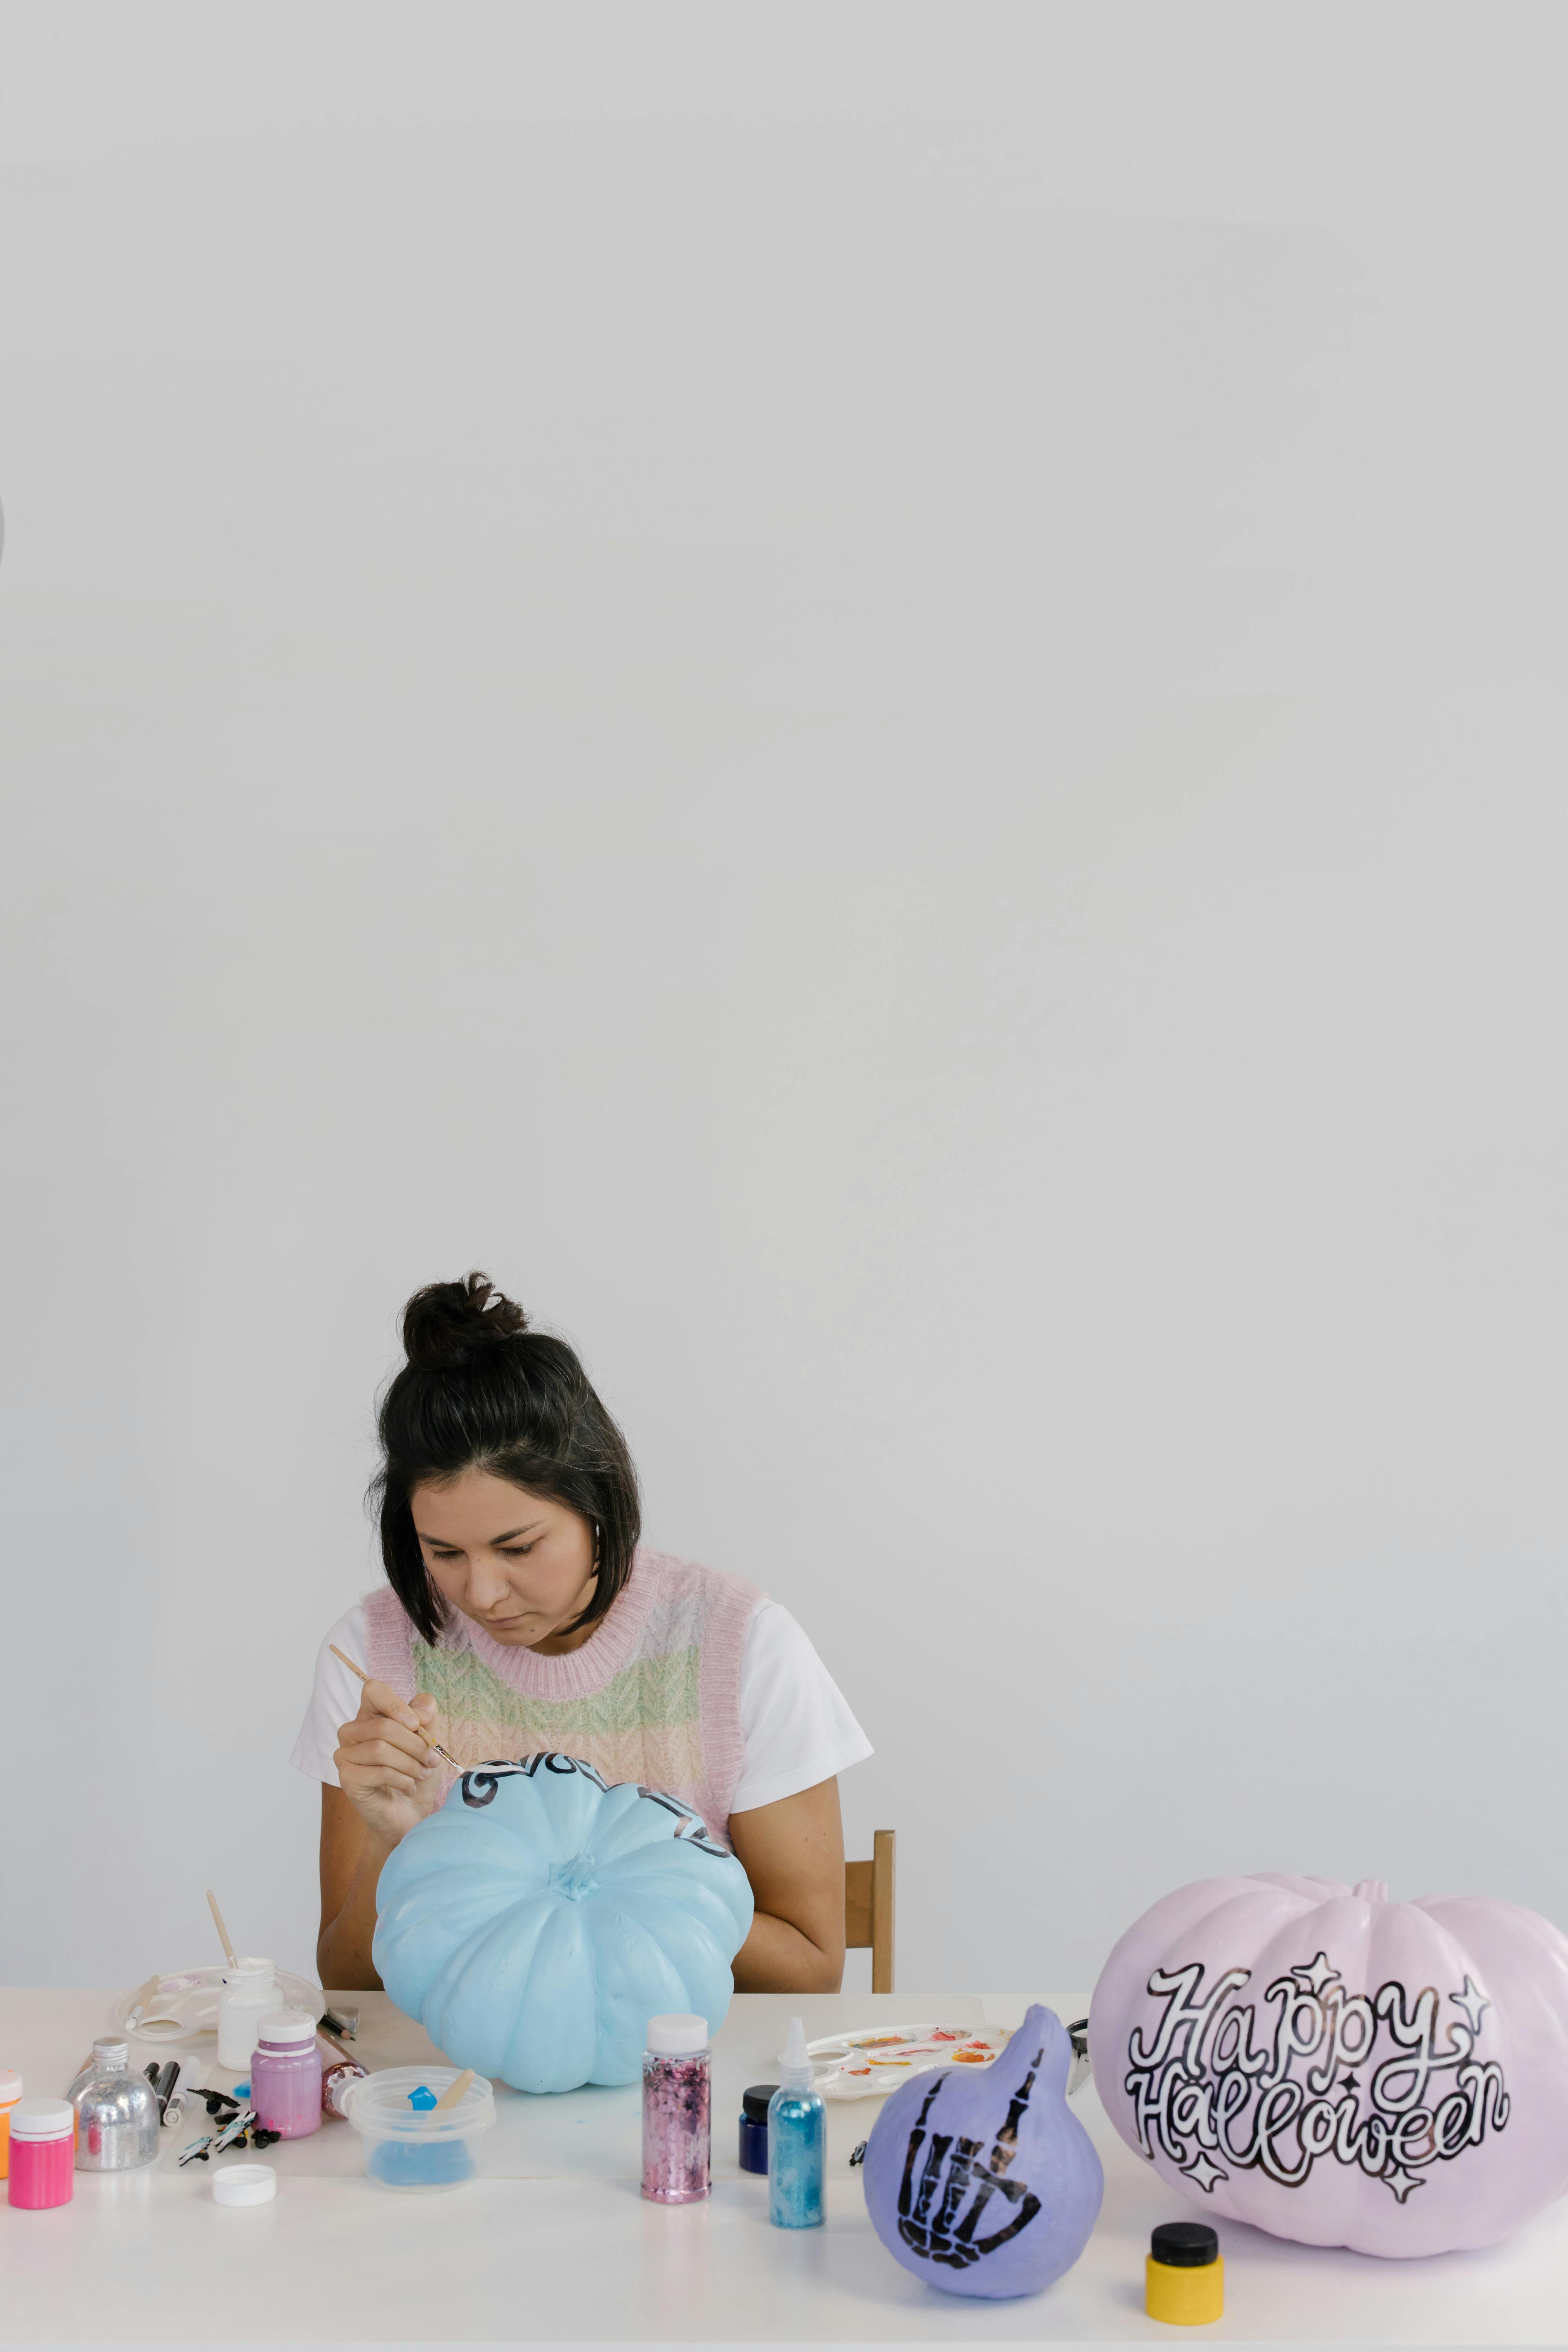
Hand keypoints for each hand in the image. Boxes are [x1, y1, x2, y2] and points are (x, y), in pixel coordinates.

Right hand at [333, 1680, 447, 1847]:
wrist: (412, 1812)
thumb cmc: (418, 1770)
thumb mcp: (431, 1738)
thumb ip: (427, 1715)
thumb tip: (419, 1711)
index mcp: (371, 1714)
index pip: (373, 1690)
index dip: (395, 1704)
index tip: (417, 1723)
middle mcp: (352, 1732)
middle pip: (383, 1726)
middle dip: (416, 1744)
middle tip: (433, 1759)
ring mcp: (345, 1755)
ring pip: (380, 1749)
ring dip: (411, 1763)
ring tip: (424, 1773)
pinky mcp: (347, 1779)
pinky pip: (379, 1772)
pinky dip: (403, 1780)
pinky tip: (409, 1787)